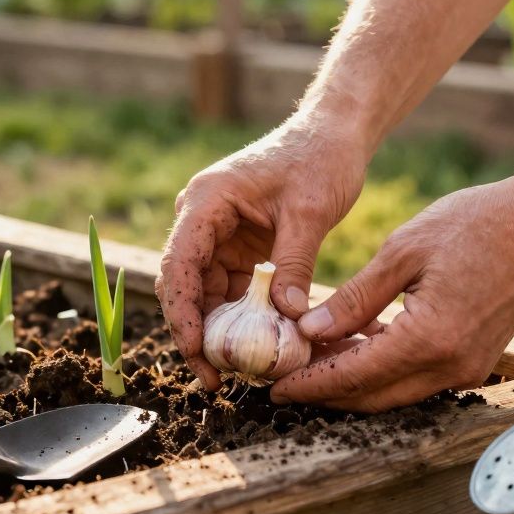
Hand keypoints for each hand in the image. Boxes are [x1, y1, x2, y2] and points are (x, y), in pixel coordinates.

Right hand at [158, 117, 369, 389]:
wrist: (332, 135)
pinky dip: (240, 318)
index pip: (181, 264)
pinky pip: (229, 290)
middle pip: (184, 286)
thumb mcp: (310, 212)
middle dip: (194, 333)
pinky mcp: (236, 248)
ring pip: (205, 294)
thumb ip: (295, 264)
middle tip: (214, 378)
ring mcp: (217, 234)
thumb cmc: (319, 160)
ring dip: (217, 331)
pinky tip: (256, 347)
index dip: (183, 312)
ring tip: (236, 372)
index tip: (195, 350)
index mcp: (207, 201)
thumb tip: (290, 318)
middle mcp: (202, 219)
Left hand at [269, 178, 513, 412]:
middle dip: (324, 391)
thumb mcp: (403, 252)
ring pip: (394, 392)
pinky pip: (416, 377)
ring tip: (310, 358)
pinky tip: (353, 344)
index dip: (310, 383)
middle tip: (283, 378)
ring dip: (352, 381)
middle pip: (372, 396)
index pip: (354, 376)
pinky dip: (382, 369)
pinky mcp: (473, 360)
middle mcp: (450, 366)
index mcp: (429, 339)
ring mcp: (467, 368)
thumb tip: (309, 330)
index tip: (274, 386)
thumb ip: (355, 298)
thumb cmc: (476, 224)